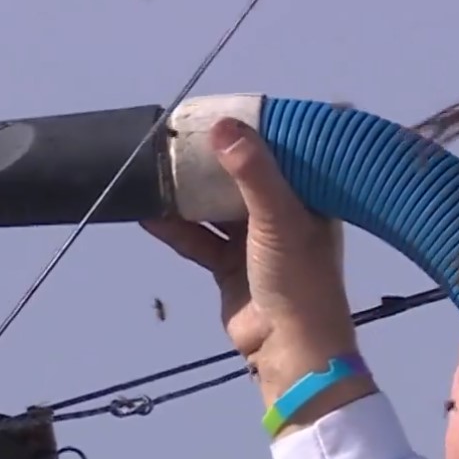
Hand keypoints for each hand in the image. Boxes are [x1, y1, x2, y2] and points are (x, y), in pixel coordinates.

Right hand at [142, 120, 374, 430]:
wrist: (287, 349)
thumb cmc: (297, 279)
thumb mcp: (278, 219)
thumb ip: (251, 172)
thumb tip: (221, 126)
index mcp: (311, 198)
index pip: (286, 152)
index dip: (258, 129)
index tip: (225, 109)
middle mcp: (284, 215)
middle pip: (243, 177)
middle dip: (212, 159)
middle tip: (180, 135)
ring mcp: (254, 242)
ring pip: (215, 208)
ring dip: (188, 193)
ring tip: (157, 169)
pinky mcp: (228, 267)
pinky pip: (197, 239)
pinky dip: (174, 228)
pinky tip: (148, 213)